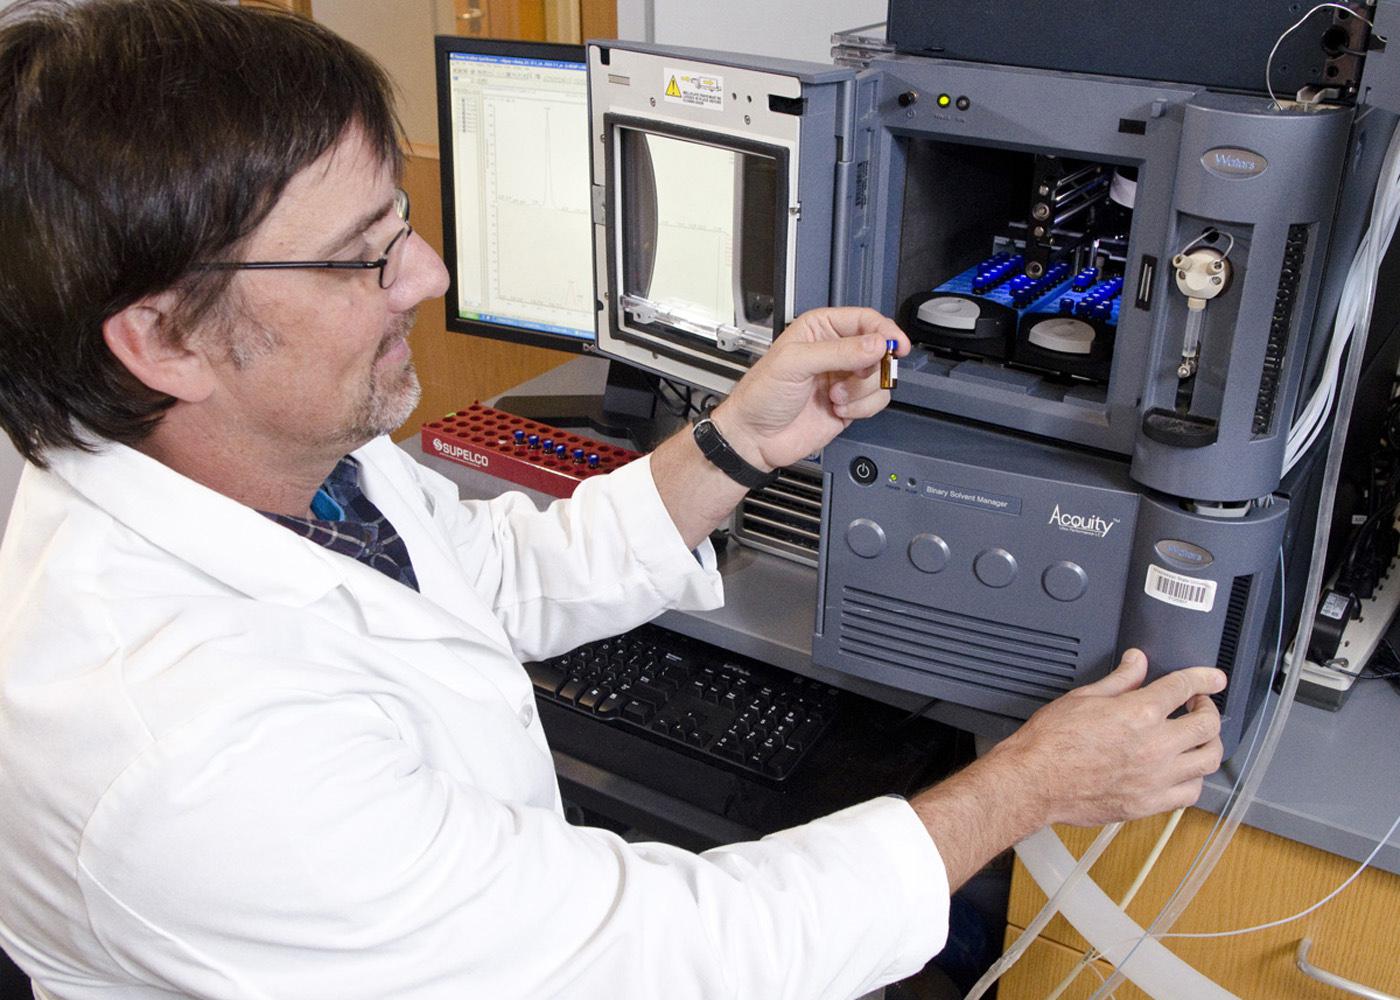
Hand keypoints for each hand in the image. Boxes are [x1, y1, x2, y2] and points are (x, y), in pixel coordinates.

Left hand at [709, 307, 908, 471]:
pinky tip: (838, 409)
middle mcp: (836, 351)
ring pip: (880, 377)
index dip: (884, 331)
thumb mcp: (795, 363)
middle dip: (871, 367)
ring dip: (862, 391)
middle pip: (879, 349)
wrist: (755, 437)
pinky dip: (862, 408)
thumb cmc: (761, 395)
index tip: (896, 346)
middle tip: (856, 376)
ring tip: (834, 397)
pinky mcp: (851, 404)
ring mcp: (844, 379)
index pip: (865, 320)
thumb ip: (838, 351)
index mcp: (820, 329)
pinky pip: (876, 401)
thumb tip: (875, 344)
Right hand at [988, 650, 1226, 826]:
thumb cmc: (1051, 741)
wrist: (1034, 781)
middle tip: (1198, 706)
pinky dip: (1194, 778)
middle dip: (1208, 709)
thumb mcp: (1083, 697)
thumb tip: (1137, 662)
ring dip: (1208, 744)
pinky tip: (1182, 770)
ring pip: (1208, 761)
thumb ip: (1120, 680)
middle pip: (1207, 725)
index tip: (1213, 678)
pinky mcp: (1150, 804)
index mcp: (1139, 713)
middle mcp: (1155, 746)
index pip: (1185, 687)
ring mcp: (1156, 778)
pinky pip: (1191, 792)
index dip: (1204, 678)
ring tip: (1196, 738)